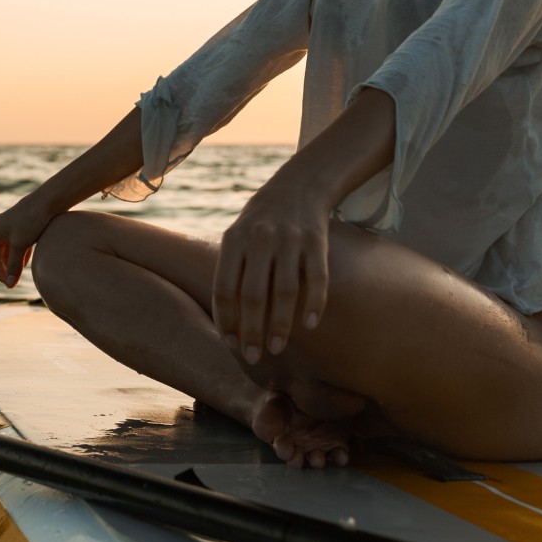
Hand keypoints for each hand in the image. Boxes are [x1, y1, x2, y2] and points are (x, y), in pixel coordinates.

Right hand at [0, 198, 55, 289]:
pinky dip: (18, 258)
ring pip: (4, 254)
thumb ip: (13, 266)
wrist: (48, 202)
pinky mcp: (20, 230)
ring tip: (17, 276)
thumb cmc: (30, 220)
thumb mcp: (20, 245)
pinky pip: (14, 249)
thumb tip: (9, 285)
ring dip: (9, 266)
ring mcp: (8, 230)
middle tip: (10, 284)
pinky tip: (26, 264)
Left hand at [213, 186, 330, 363]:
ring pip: (285, 291)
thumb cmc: (260, 222)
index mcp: (234, 239)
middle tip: (253, 356)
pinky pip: (317, 279)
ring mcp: (290, 239)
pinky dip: (313, 305)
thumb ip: (230, 272)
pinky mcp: (317, 241)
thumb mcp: (237, 236)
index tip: (230, 344)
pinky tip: (308, 326)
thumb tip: (227, 325)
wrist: (299, 185)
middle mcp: (261, 239)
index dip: (226, 320)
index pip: (224, 288)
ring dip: (280, 325)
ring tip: (276, 348)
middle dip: (251, 331)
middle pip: (252, 295)